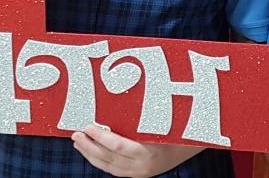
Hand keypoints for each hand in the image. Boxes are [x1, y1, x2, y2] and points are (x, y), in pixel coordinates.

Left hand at [72, 124, 202, 176]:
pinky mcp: (137, 174)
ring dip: (90, 153)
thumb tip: (122, 98)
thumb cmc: (179, 129)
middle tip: (76, 134)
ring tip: (78, 142)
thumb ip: (143, 118)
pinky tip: (92, 151)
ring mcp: (139, 172)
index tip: (88, 126)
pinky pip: (114, 169)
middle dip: (89, 146)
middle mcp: (142, 166)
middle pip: (108, 157)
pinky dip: (100, 160)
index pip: (118, 145)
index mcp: (149, 151)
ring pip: (108, 166)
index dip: (100, 136)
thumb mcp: (164, 121)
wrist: (191, 147)